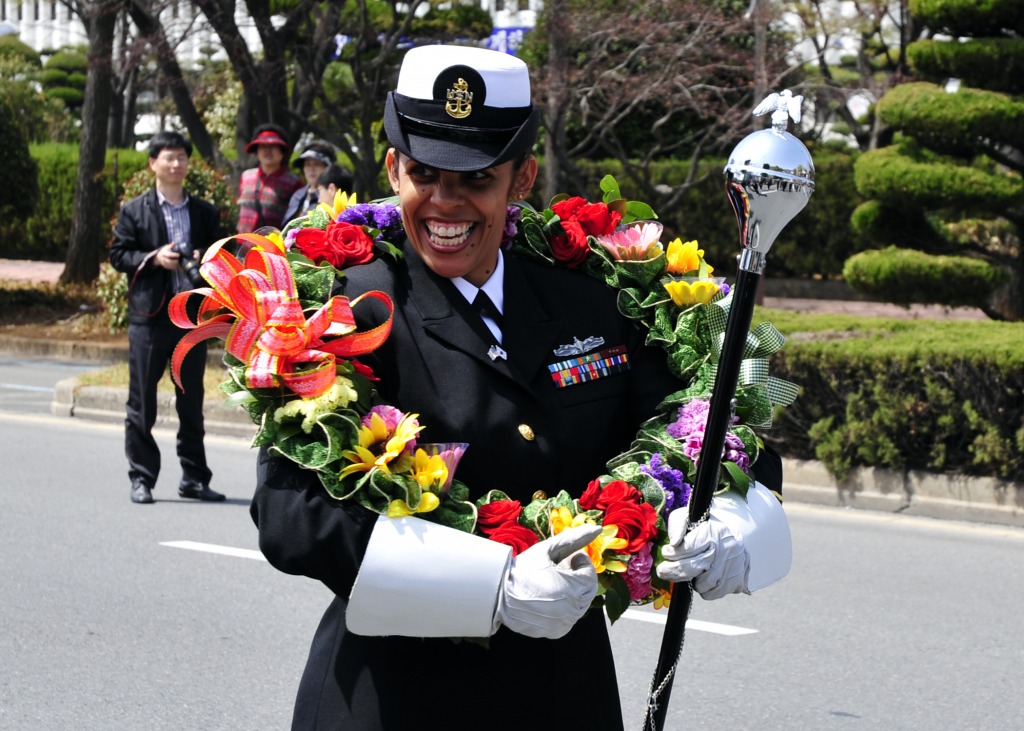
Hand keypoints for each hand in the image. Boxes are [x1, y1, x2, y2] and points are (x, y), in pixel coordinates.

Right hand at [154, 243, 180, 269]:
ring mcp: (164, 263)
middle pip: (169, 261)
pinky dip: (174, 267)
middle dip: (174, 261)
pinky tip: (178, 265)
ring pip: (170, 265)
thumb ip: (171, 246)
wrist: (158, 257)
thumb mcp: (166, 247)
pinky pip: (170, 267)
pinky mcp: (166, 266)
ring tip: (179, 263)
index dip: (174, 255)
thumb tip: (174, 243)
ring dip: (175, 265)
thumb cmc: (164, 251)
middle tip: (179, 260)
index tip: (179, 255)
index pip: (169, 255)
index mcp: (163, 253)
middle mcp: (163, 259)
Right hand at [494, 524, 600, 638]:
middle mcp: (571, 610)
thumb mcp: (547, 550)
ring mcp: (564, 623)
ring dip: (572, 592)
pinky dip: (564, 608)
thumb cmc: (523, 569)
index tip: (569, 558)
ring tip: (553, 583)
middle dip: (579, 578)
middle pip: (588, 591)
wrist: (498, 594)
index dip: (581, 564)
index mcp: (571, 589)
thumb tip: (597, 529)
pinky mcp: (556, 632)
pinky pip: (569, 618)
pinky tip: (548, 599)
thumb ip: (574, 538)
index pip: (590, 575)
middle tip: (561, 570)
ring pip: (580, 605)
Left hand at [656, 510, 748, 599]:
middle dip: (673, 571)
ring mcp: (733, 568)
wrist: (733, 538)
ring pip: (702, 585)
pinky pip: (712, 594)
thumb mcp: (688, 517)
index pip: (688, 547)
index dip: (673, 553)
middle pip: (694, 568)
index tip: (666, 553)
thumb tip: (674, 543)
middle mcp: (726, 550)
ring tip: (693, 569)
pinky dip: (704, 589)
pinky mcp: (737, 582)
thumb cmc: (705, 528)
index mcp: (713, 533)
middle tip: (662, 571)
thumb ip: (677, 526)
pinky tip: (705, 577)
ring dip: (692, 580)